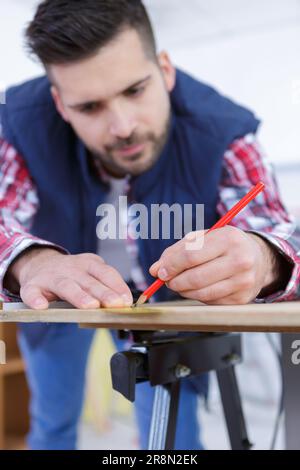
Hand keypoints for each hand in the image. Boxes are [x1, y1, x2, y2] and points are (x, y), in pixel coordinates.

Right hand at [5, 247, 132, 308]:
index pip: (106, 273)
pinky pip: (32, 292)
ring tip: (90, 306)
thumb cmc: (71, 274)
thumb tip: (124, 304)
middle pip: (89, 281)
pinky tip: (41, 306)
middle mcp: (71, 268)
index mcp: (88, 264)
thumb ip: (104, 286)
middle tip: (114, 304)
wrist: (38, 263)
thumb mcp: (89, 274)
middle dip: (103, 293)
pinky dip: (36, 299)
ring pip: (66, 286)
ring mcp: (50, 276)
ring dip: (78, 296)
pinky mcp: (32, 286)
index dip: (117, 286)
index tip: (127, 300)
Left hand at [149, 226, 280, 304]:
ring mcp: (243, 282)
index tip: (160, 271)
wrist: (258, 258)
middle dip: (174, 281)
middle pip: (195, 278)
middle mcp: (240, 260)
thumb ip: (177, 251)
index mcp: (228, 239)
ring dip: (183, 291)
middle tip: (167, 280)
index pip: (191, 256)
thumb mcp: (203, 238)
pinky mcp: (241, 299)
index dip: (171, 266)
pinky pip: (210, 302)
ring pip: (201, 293)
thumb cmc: (225, 246)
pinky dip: (198, 296)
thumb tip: (156, 270)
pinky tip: (199, 287)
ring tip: (180, 283)